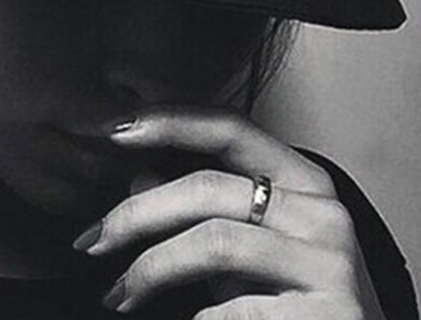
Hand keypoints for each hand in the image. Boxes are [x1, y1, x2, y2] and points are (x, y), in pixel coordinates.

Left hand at [73, 107, 386, 319]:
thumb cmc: (293, 301)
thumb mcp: (246, 245)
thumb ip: (200, 209)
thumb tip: (138, 175)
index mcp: (303, 180)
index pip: (229, 127)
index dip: (168, 122)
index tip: (113, 130)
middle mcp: (322, 212)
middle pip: (207, 188)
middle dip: (135, 214)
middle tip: (91, 240)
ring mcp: (329, 265)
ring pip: (213, 243)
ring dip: (149, 270)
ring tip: (118, 295)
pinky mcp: (325, 317)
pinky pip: (228, 309)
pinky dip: (190, 318)